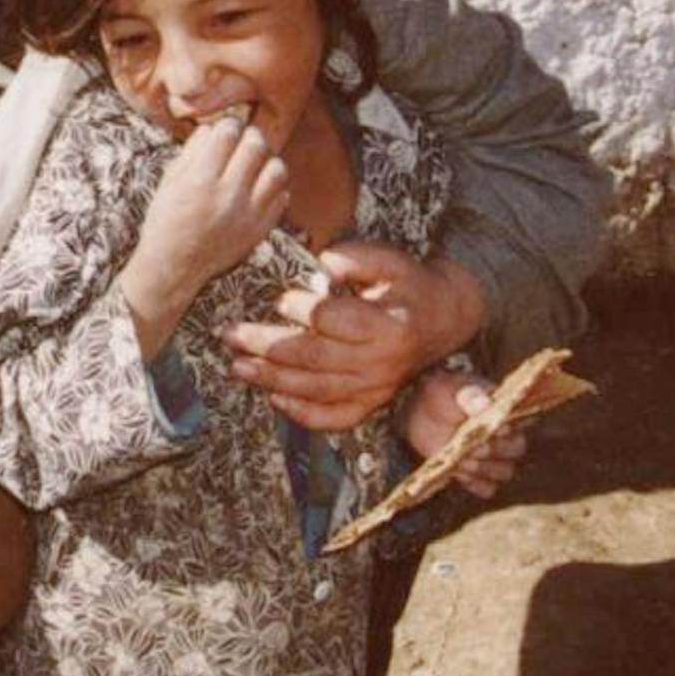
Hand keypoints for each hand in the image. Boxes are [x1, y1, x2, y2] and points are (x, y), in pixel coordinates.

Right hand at [118, 119, 288, 357]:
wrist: (175, 268)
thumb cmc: (166, 221)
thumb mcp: (169, 182)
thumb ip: (192, 152)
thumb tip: (214, 128)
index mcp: (200, 180)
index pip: (227, 132)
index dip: (226, 125)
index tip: (224, 130)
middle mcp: (228, 195)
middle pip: (255, 145)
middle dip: (248, 137)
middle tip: (241, 143)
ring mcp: (248, 214)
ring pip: (276, 168)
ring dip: (266, 160)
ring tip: (253, 165)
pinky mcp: (261, 229)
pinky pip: (282, 196)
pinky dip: (273, 187)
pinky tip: (257, 189)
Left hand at [221, 241, 484, 431]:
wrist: (444, 319)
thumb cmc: (407, 284)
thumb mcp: (388, 259)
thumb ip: (353, 258)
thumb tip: (320, 266)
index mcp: (388, 324)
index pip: (334, 321)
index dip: (301, 310)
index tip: (279, 299)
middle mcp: (382, 362)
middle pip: (314, 358)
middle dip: (266, 347)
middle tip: (230, 335)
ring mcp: (376, 388)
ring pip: (316, 390)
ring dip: (271, 380)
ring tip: (236, 366)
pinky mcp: (372, 403)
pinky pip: (334, 417)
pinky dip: (302, 413)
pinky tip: (273, 398)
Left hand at [402, 370, 525, 498]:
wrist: (420, 411)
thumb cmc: (442, 394)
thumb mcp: (451, 389)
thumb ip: (468, 396)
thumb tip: (485, 404)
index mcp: (505, 412)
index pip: (521, 422)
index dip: (510, 429)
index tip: (495, 429)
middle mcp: (506, 437)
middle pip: (515, 450)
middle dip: (496, 451)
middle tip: (476, 448)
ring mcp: (492, 458)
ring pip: (503, 472)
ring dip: (484, 469)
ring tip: (464, 461)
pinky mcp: (476, 474)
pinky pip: (486, 488)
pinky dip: (475, 484)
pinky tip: (458, 474)